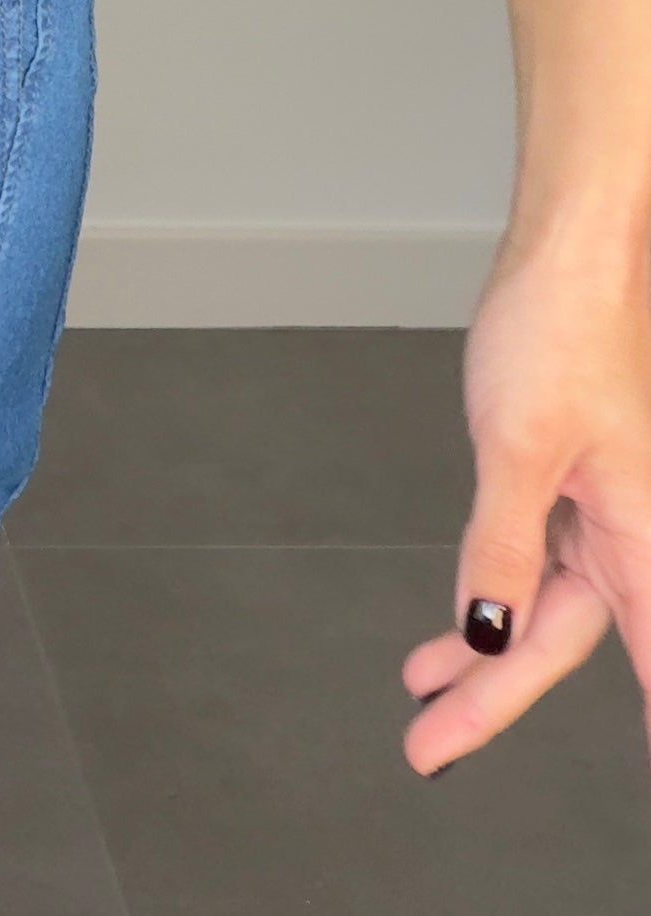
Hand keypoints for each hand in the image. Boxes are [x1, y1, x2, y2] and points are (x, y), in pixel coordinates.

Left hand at [401, 231, 650, 777]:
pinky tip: (456, 623)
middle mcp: (633, 535)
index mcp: (644, 538)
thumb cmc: (560, 332)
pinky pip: (535, 562)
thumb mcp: (517, 446)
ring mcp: (602, 511)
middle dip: (493, 698)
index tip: (649, 793)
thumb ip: (504, 546)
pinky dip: (492, 592)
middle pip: (561, 642)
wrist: (568, 258)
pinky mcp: (570, 484)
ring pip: (544, 607)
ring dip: (483, 650)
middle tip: (429, 750)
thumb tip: (488, 631)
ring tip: (422, 696)